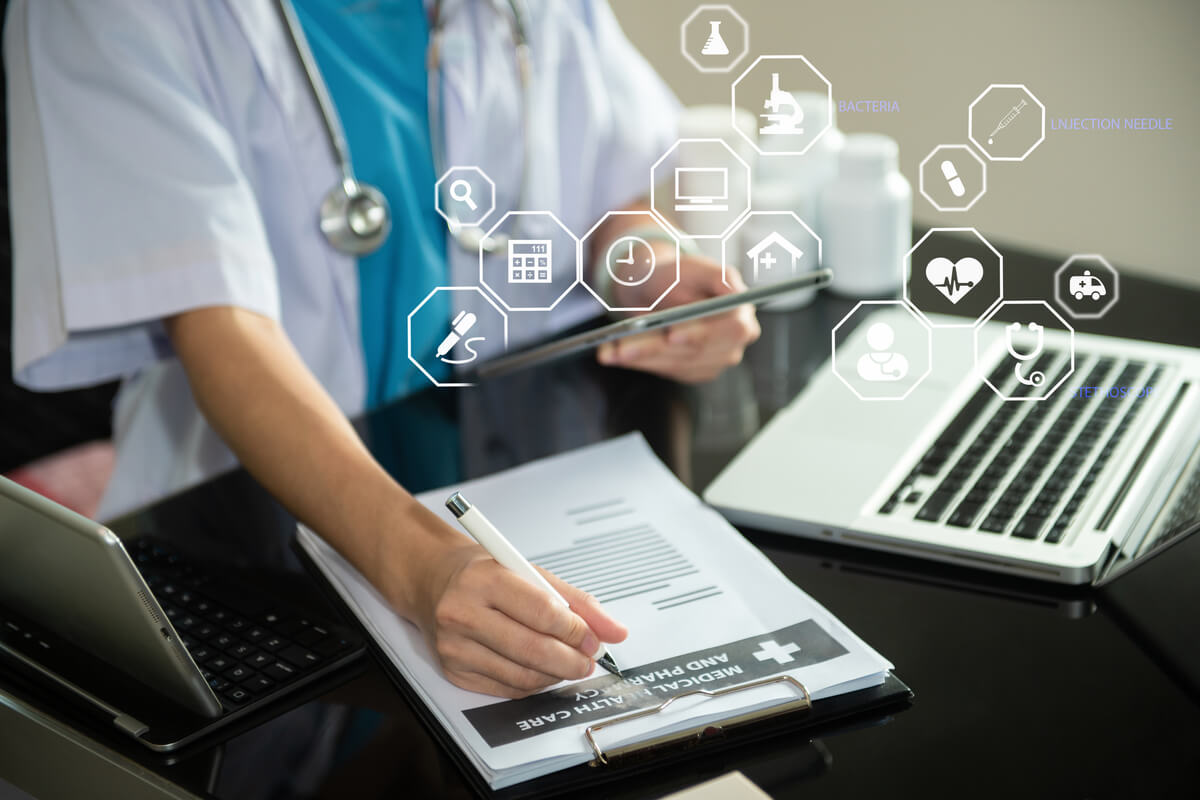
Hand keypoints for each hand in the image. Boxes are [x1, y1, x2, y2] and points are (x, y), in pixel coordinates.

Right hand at [411, 539, 627, 697]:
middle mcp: (463, 613)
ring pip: (522, 675)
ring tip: (569, 663)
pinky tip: (542, 670)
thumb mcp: (529, 571)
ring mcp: (455, 646)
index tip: (593, 638)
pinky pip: (507, 688)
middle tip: (588, 659)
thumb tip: (614, 630)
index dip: (575, 630)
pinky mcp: (454, 671)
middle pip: (532, 649)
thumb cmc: (483, 573)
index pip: (541, 611)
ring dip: (555, 674)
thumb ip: (576, 601)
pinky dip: (534, 683)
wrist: (433, 581)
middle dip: (571, 660)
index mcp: (484, 579)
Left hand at [596, 252, 760, 382]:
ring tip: (609, 350)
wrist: (659, 290)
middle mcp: (733, 342)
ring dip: (640, 357)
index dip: (701, 332)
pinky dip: (637, 362)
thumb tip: (736, 293)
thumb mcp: (696, 267)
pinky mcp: (693, 371)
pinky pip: (664, 370)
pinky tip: (613, 354)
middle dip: (656, 348)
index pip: (730, 328)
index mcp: (742, 313)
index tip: (672, 334)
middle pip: (696, 350)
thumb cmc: (679, 275)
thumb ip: (720, 276)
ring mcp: (714, 361)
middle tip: (623, 346)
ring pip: (675, 363)